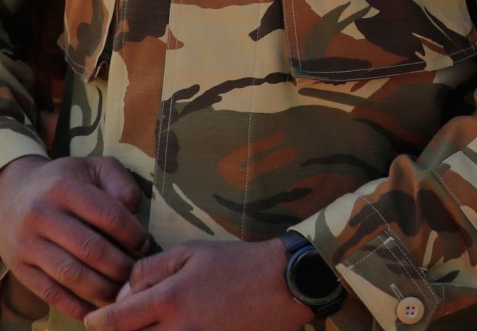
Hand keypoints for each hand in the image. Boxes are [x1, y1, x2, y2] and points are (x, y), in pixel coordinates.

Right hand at [0, 155, 147, 318]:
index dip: (131, 233)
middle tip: (136, 273)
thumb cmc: (66, 180)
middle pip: (90, 249)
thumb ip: (120, 183)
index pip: (107, 215)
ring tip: (121, 292)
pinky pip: (48, 292)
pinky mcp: (19, 267)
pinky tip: (93, 310)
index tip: (144, 244)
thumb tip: (134, 214)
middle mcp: (41, 216)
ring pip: (70, 274)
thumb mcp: (94, 167)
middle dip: (120, 265)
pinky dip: (73, 305)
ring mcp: (27, 244)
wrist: (12, 193)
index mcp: (64, 188)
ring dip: (101, 288)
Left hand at [83, 238, 310, 330]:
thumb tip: (123, 293)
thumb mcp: (192, 251)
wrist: (284, 284)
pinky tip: (171, 330)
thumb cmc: (237, 262)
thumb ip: (150, 268)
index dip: (97, 322)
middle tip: (120, 324)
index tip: (92, 320)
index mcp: (169, 300)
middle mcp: (177, 330)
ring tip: (146, 326)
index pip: (113, 323)